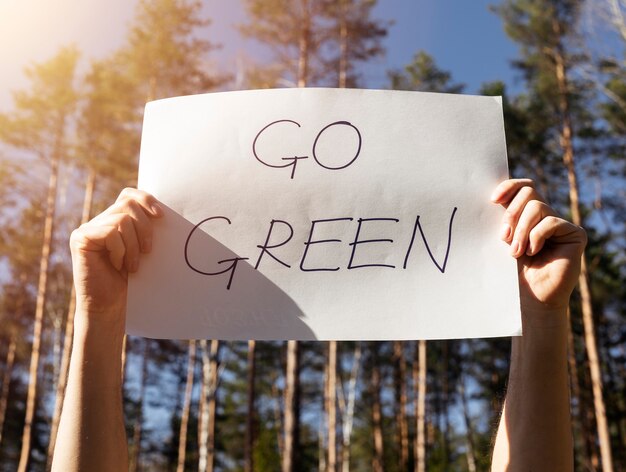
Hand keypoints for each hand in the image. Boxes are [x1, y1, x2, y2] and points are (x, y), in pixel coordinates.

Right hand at [69, 188, 162, 328]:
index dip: (146, 199)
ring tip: (132, 265)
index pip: (129, 195)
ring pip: (122, 220)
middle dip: (145, 227)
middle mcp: (99, 221)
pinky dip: (120, 250)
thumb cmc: (130, 281)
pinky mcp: (80, 239)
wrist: (111, 306)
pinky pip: (110, 233)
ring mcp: (88, 229)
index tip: (161, 215)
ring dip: (133, 245)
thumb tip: (163, 212)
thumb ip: (145, 229)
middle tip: (148, 252)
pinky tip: (117, 265)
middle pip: (128, 204)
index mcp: (114, 221)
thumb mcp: (142, 250)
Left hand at [491, 179, 586, 311]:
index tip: (493, 200)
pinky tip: (533, 252)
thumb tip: (493, 197)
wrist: (529, 296)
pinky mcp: (575, 234)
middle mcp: (544, 216)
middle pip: (529, 192)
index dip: (509, 186)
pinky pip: (551, 222)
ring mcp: (560, 224)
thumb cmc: (513, 271)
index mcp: (526, 214)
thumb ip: (503, 219)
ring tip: (516, 252)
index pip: (522, 187)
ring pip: (537, 206)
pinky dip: (536, 236)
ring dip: (521, 230)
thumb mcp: (503, 240)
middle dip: (512, 213)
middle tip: (503, 236)